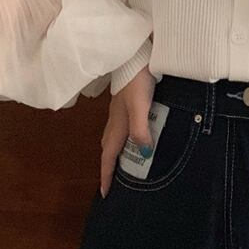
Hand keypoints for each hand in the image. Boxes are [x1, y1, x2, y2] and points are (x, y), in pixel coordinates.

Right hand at [99, 64, 156, 197]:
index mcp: (118, 124)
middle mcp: (115, 118)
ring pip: (114, 135)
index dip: (107, 174)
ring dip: (116, 150)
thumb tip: (143, 154)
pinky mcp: (125, 100)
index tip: (105, 194)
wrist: (135, 54)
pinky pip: (121, 125)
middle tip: (114, 181)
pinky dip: (124, 135)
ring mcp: (119, 108)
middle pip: (109, 147)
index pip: (109, 155)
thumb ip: (141, 129)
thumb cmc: (138, 81)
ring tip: (124, 161)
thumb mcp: (140, 106)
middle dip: (109, 165)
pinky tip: (134, 132)